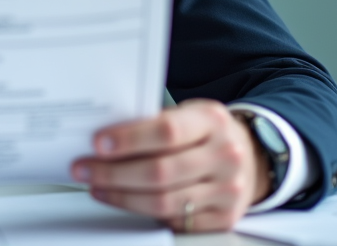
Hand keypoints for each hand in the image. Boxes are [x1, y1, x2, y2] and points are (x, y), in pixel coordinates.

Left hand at [70, 98, 269, 232]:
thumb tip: (106, 139)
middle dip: (113, 172)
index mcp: (213, 121)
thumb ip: (156, 123)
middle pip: (160, 172)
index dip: (129, 139)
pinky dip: (144, 213)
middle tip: (84, 169)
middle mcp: (225, 156)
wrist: (251, 158)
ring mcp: (228, 190)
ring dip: (121, 196)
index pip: (166, 131)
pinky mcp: (224, 218)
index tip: (98, 144)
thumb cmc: (208, 133)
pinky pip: (175, 221)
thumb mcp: (190, 114)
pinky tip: (124, 201)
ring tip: (97, 186)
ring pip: (164, 202)